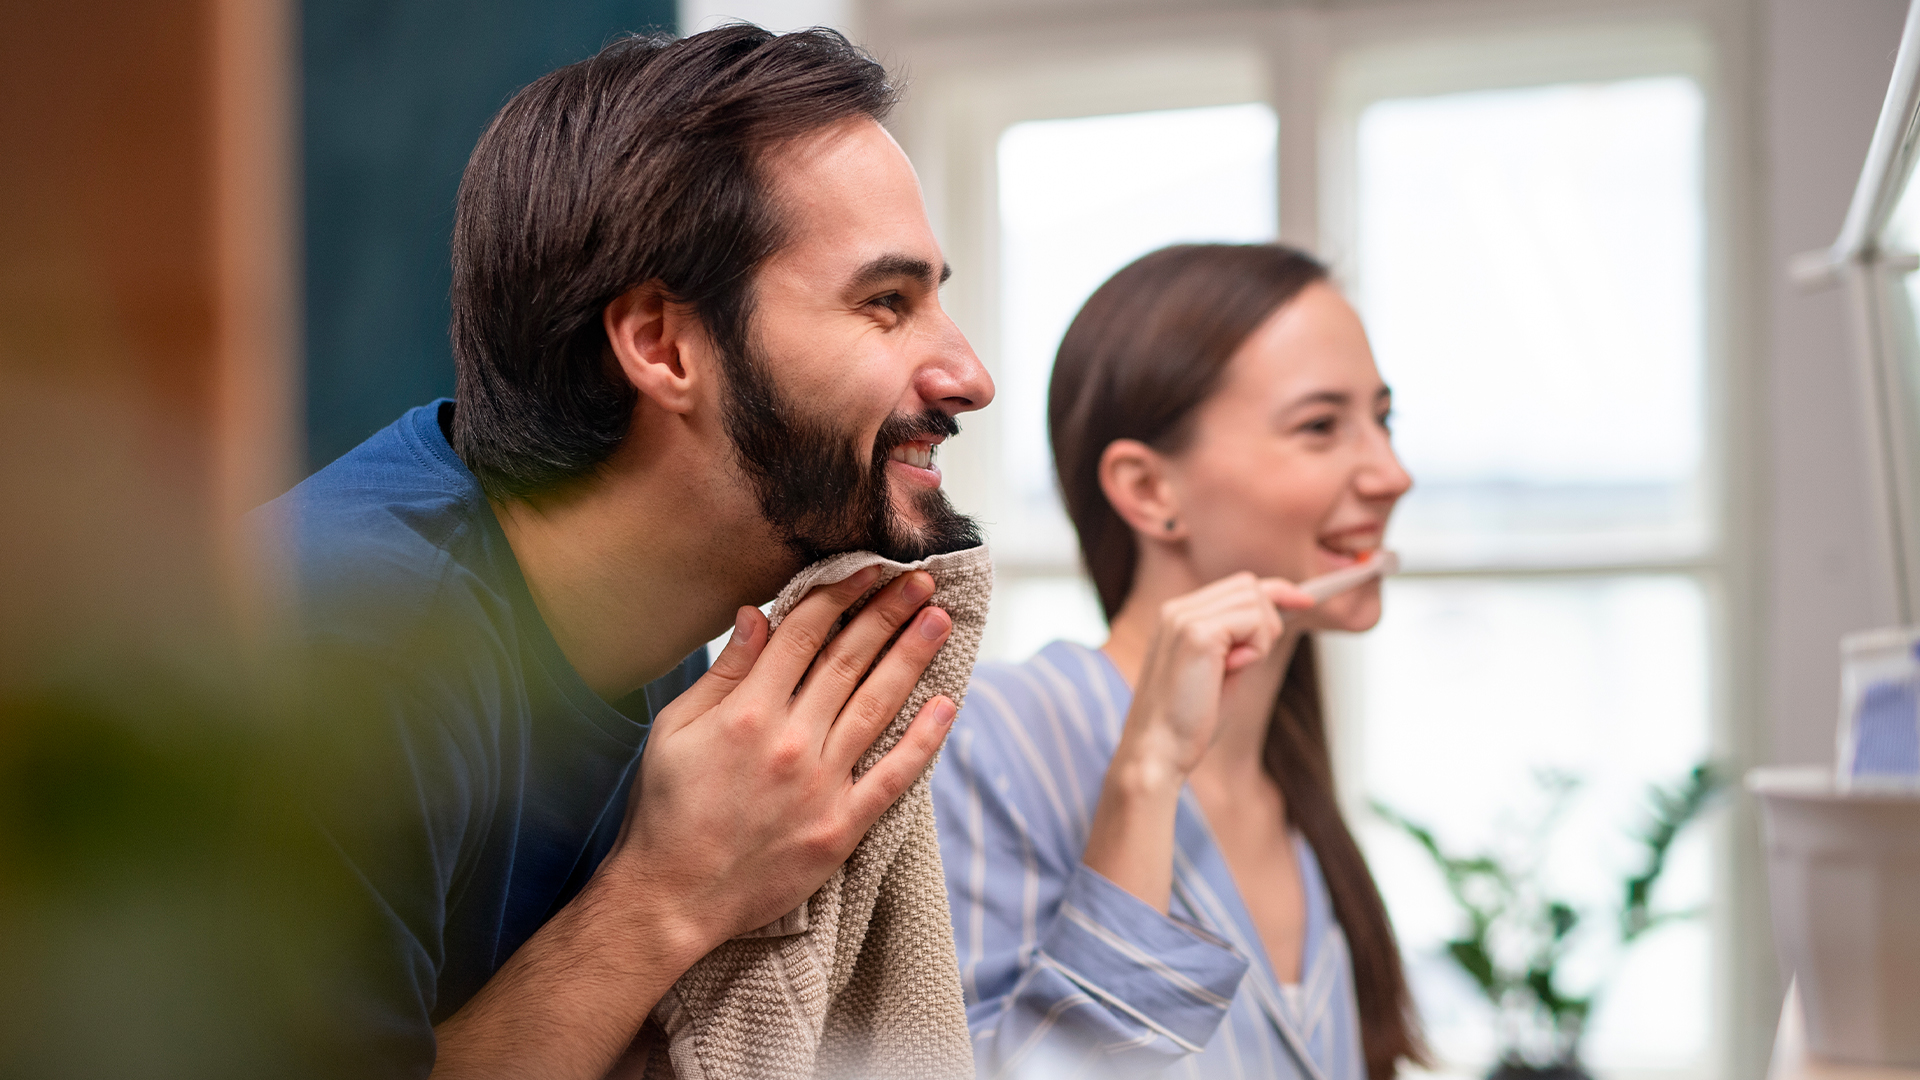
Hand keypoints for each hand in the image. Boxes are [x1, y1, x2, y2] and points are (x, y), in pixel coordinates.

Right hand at [607, 566, 955, 957]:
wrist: (672, 898)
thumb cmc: (665, 810)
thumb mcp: (676, 729)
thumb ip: (724, 672)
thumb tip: (757, 613)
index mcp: (747, 711)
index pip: (805, 633)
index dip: (842, 593)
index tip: (871, 567)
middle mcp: (790, 741)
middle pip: (850, 660)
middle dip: (889, 613)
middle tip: (922, 580)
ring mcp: (821, 784)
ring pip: (879, 705)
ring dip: (913, 657)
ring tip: (939, 620)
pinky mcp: (841, 827)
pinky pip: (894, 775)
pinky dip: (925, 739)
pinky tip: (948, 704)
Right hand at [1116, 573, 1313, 780]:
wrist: (1157, 752)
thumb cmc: (1186, 723)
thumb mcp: (1222, 671)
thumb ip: (1240, 641)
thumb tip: (1275, 618)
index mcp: (1178, 616)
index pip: (1238, 585)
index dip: (1277, 591)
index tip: (1306, 600)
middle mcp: (1177, 609)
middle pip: (1249, 585)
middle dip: (1269, 619)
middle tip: (1254, 659)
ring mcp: (1184, 618)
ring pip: (1254, 599)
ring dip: (1261, 637)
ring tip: (1237, 668)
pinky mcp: (1196, 634)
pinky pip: (1253, 621)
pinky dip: (1256, 647)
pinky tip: (1232, 670)